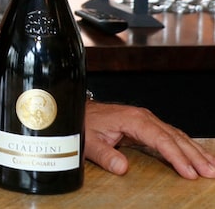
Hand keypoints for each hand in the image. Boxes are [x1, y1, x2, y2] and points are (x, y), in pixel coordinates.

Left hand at [85, 100, 214, 178]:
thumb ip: (105, 155)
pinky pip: (171, 136)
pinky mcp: (147, 126)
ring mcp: (146, 120)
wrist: (81, 111)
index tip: (189, 172)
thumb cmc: (85, 123)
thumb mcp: (89, 141)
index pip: (160, 139)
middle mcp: (143, 117)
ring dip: (195, 151)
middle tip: (210, 172)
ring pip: (177, 136)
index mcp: (132, 119)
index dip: (176, 156)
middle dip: (194, 155)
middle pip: (174, 137)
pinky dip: (187, 146)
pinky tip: (197, 156)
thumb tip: (122, 168)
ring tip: (212, 167)